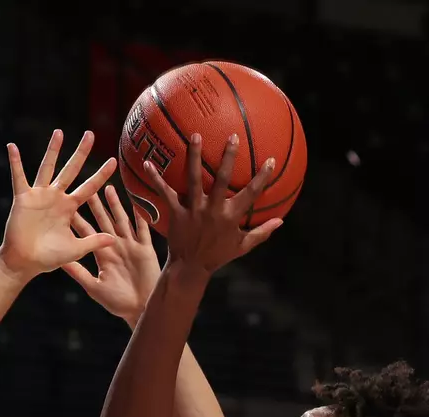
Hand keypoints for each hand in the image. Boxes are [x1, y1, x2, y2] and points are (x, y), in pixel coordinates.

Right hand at [0, 130, 118, 279]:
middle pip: (72, 170)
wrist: (25, 263)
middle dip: (81, 153)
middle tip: (90, 134)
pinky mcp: (23, 198)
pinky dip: (15, 163)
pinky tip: (12, 147)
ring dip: (53, 150)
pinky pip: (19, 177)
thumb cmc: (48, 258)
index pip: (89, 187)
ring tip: (59, 132)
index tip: (113, 161)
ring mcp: (39, 195)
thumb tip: (114, 240)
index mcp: (69, 208)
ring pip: (47, 168)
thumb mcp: (75, 250)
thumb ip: (93, 243)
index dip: (101, 175)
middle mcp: (56, 197)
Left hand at [63, 185, 161, 325]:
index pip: (88, 232)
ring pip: (122, 220)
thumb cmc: (117, 302)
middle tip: (88, 187)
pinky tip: (137, 203)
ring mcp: (131, 247)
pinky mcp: (145, 250)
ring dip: (116, 205)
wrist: (141, 309)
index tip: (67, 204)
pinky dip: (141, 217)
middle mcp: (116, 247)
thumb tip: (59, 261)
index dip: (78, 219)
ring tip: (109, 189)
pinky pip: (143, 230)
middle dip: (96, 205)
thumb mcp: (94, 287)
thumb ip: (78, 272)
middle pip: (104, 221)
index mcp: (103, 255)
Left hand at [142, 132, 280, 275]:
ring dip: (194, 156)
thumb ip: (261, 232)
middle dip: (227, 157)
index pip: (251, 193)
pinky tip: (148, 163)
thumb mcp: (242, 247)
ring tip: (195, 136)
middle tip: (232, 136)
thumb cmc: (217, 256)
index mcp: (231, 217)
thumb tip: (281, 221)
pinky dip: (156, 178)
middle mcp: (213, 210)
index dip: (262, 177)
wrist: (190, 268)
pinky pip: (165, 192)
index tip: (270, 159)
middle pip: (222, 179)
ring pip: (195, 179)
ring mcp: (194, 210)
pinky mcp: (177, 213)